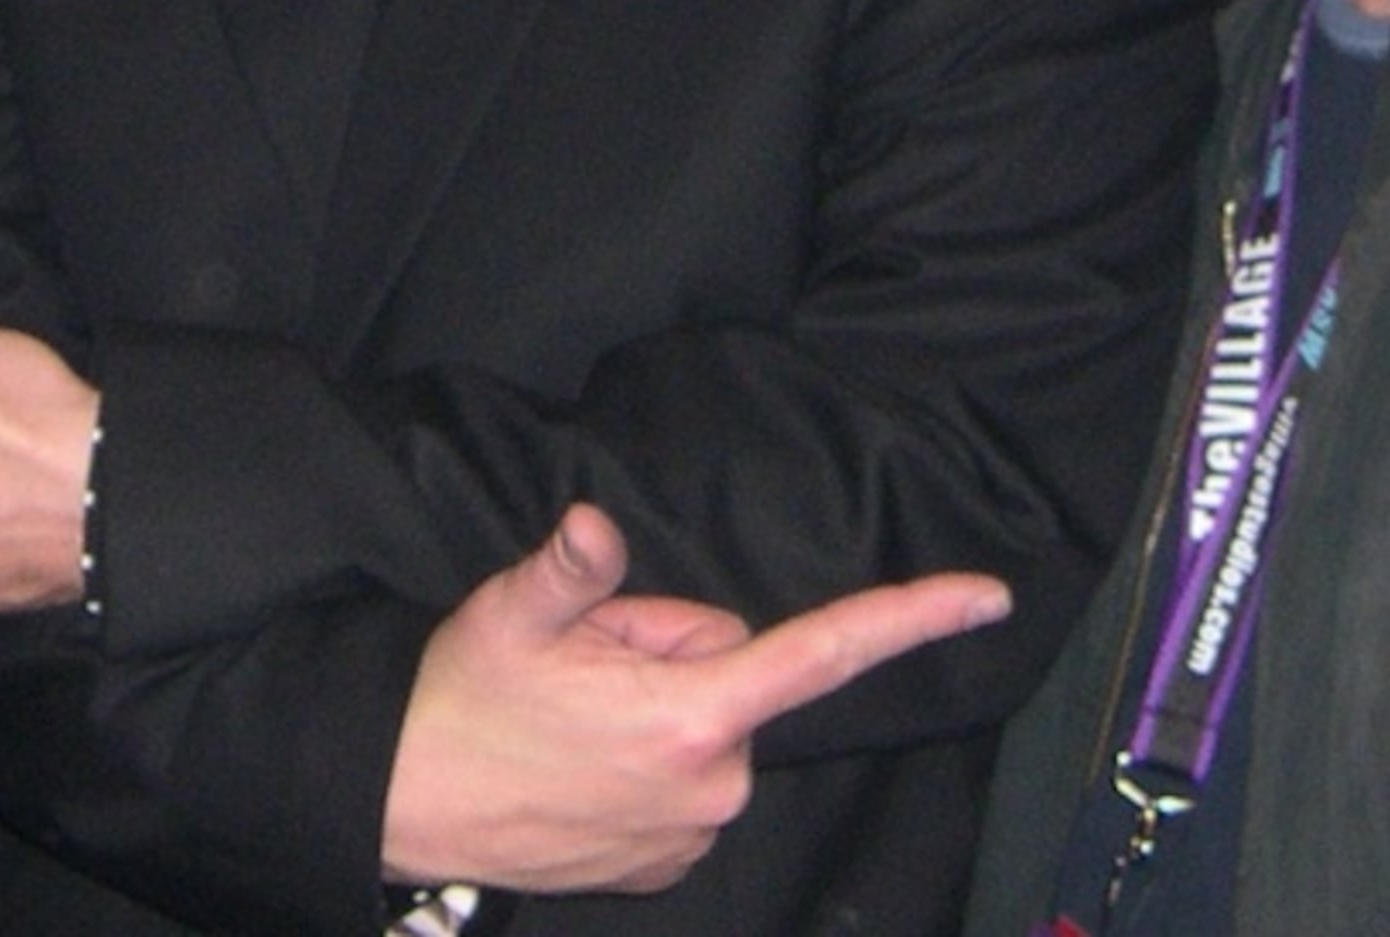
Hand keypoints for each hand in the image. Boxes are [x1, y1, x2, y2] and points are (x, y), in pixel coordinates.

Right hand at [380, 504, 1008, 894]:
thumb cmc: (460, 699)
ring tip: (570, 714)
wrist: (401, 801)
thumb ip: (574, 567)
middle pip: (735, 673)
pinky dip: (644, 757)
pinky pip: (686, 778)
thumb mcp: (511, 613)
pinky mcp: (665, 863)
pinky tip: (578, 760)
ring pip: (708, 726)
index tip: (988, 596)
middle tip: (586, 659)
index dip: (912, 617)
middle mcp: (712, 785)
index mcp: (692, 716)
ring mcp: (691, 833)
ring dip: (656, 706)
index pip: (825, 653)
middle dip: (672, 650)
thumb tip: (597, 526)